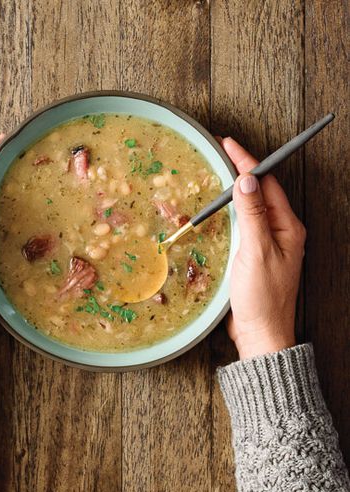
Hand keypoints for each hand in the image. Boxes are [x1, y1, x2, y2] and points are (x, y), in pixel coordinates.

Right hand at [221, 137, 305, 359]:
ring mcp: (267, 243)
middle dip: (241, 170)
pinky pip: (243, 225)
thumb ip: (252, 215)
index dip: (247, 162)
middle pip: (260, 192)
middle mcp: (280, 232)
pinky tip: (220, 209)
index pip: (267, 184)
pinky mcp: (254, 255)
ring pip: (250, 207)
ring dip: (235, 190)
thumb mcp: (256, 251)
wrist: (259, 333)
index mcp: (288, 227)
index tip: (228, 144)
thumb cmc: (262, 297)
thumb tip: (246, 180)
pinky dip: (231, 212)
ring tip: (218, 174)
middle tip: (219, 154)